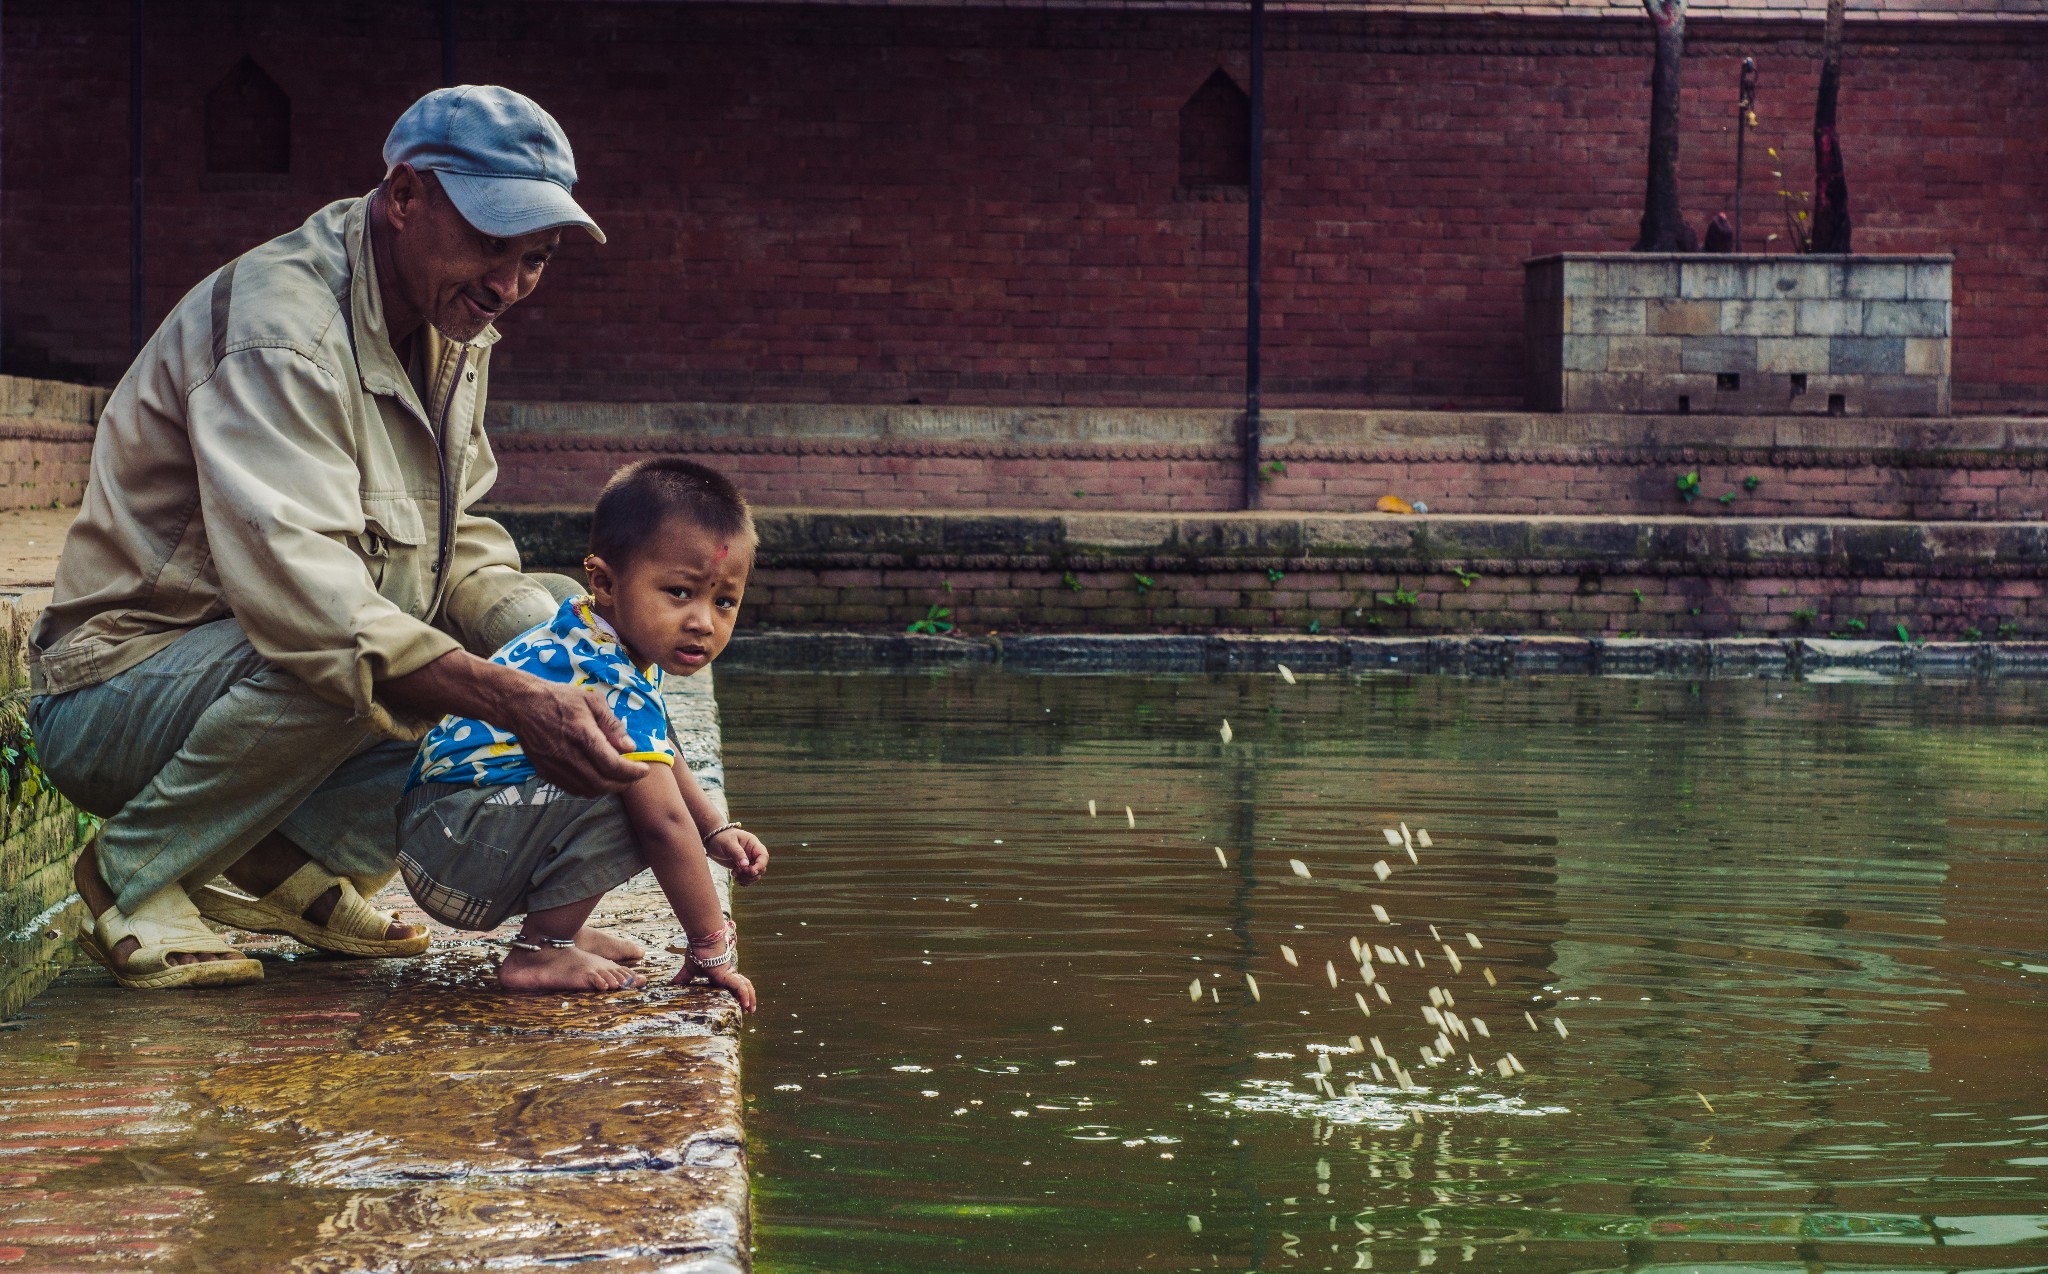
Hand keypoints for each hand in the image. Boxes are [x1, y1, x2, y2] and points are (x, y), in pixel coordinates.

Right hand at [505, 680, 648, 796]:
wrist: (521, 705)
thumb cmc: (559, 698)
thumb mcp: (592, 701)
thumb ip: (612, 725)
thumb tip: (630, 747)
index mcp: (582, 735)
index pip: (613, 765)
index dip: (633, 772)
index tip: (644, 770)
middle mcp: (568, 756)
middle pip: (602, 783)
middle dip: (624, 784)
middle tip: (634, 776)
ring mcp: (555, 767)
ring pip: (588, 790)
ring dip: (608, 788)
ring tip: (618, 777)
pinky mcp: (546, 772)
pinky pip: (573, 789)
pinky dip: (590, 788)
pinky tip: (597, 777)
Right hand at [672, 957, 756, 1011]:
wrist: (702, 942)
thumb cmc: (697, 953)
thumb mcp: (689, 970)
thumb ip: (682, 979)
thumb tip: (669, 985)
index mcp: (720, 975)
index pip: (731, 987)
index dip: (736, 996)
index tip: (738, 1005)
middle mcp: (727, 975)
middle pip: (742, 987)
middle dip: (747, 999)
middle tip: (748, 1010)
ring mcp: (729, 975)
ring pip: (745, 987)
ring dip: (750, 998)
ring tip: (750, 1009)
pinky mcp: (728, 975)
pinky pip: (740, 987)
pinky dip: (744, 995)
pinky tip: (746, 1004)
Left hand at [706, 828, 768, 884]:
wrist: (713, 840)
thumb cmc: (721, 838)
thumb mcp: (728, 843)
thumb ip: (737, 853)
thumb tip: (745, 865)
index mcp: (753, 844)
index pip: (763, 856)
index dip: (760, 866)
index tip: (750, 871)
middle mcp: (753, 854)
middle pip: (761, 868)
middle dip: (750, 874)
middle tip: (736, 871)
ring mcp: (749, 862)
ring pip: (755, 875)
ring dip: (746, 878)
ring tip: (733, 873)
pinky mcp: (743, 868)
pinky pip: (748, 878)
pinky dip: (743, 881)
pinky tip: (735, 877)